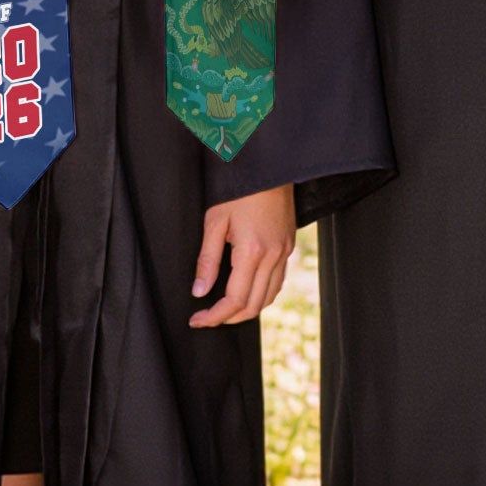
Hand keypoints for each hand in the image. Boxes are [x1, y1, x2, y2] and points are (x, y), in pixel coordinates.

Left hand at [188, 183, 295, 327]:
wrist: (269, 166)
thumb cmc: (240, 189)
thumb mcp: (215, 221)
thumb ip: (207, 260)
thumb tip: (199, 291)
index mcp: (252, 251)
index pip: (234, 300)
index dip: (214, 316)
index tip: (197, 319)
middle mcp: (273, 255)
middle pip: (253, 305)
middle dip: (228, 318)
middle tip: (207, 317)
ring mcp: (284, 251)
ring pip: (269, 296)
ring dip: (247, 309)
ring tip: (225, 309)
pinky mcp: (289, 245)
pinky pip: (278, 281)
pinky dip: (262, 294)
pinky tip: (247, 290)